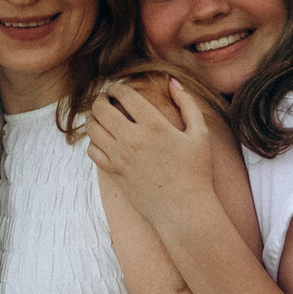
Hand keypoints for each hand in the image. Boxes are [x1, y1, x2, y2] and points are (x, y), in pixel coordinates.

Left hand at [83, 78, 217, 235]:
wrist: (185, 211)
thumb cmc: (197, 172)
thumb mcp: (200, 134)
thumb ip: (188, 103)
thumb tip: (173, 82)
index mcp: (154, 124)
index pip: (124, 94)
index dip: (117, 87)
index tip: (118, 88)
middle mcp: (133, 139)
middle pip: (101, 108)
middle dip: (101, 98)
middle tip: (106, 99)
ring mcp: (120, 157)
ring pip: (92, 128)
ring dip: (94, 118)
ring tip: (101, 116)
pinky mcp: (114, 173)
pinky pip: (92, 150)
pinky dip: (94, 141)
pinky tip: (105, 140)